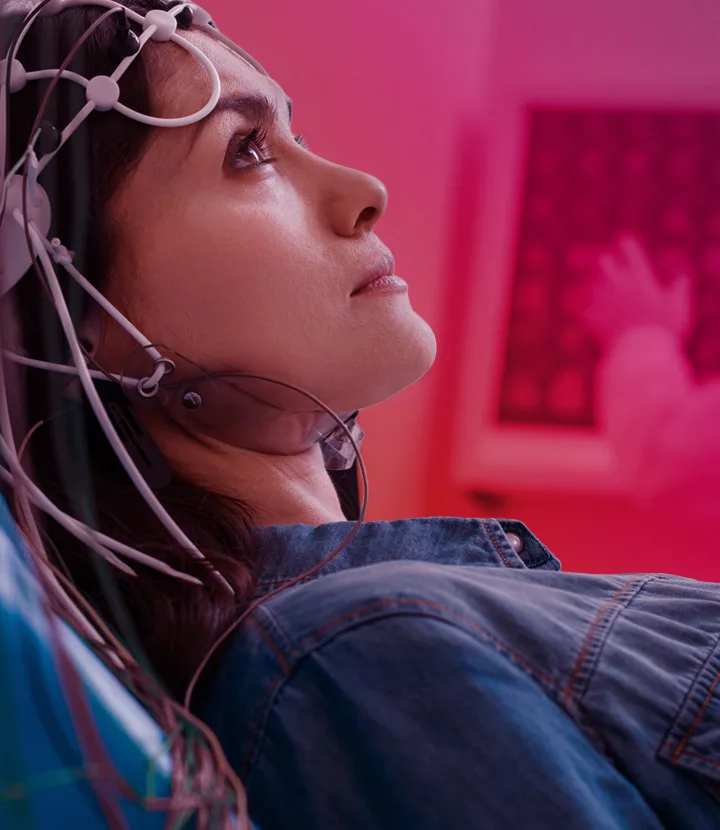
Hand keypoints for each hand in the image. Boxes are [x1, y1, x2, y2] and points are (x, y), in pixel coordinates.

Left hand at [580, 233, 694, 345]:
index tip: (624, 239)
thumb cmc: (664, 330)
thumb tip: (682, 279)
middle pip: (606, 265)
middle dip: (607, 263)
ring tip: (592, 287)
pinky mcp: (591, 317)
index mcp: (640, 279)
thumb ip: (679, 290)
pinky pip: (580, 309)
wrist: (640, 352)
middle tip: (604, 260)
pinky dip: (580, 308)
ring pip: (591, 285)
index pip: (633, 255)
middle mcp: (618, 285)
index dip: (628, 246)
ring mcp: (602, 301)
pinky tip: (577, 308)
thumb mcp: (679, 307)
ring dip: (593, 286)